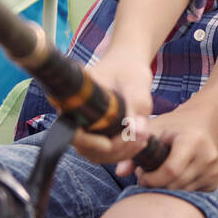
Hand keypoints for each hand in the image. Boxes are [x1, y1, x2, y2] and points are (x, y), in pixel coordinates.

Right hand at [70, 51, 154, 165]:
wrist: (127, 64)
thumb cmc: (128, 68)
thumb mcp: (137, 83)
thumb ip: (138, 105)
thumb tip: (139, 131)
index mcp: (75, 102)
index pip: (74, 134)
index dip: (92, 143)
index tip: (112, 142)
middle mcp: (74, 117)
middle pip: (86, 149)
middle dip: (114, 150)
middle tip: (139, 140)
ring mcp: (84, 127)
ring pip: (97, 154)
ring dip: (121, 153)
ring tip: (143, 140)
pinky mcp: (95, 133)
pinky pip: (104, 152)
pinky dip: (122, 152)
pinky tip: (140, 141)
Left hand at [120, 100, 217, 191]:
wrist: (204, 124)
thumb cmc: (174, 126)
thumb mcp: (155, 129)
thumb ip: (137, 147)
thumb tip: (119, 171)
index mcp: (193, 140)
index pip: (171, 171)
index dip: (151, 178)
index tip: (141, 173)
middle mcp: (208, 156)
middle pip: (176, 184)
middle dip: (156, 185)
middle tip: (147, 176)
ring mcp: (214, 170)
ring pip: (183, 192)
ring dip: (167, 189)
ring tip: (160, 176)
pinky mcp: (215, 181)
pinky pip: (193, 195)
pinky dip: (179, 191)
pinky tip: (174, 179)